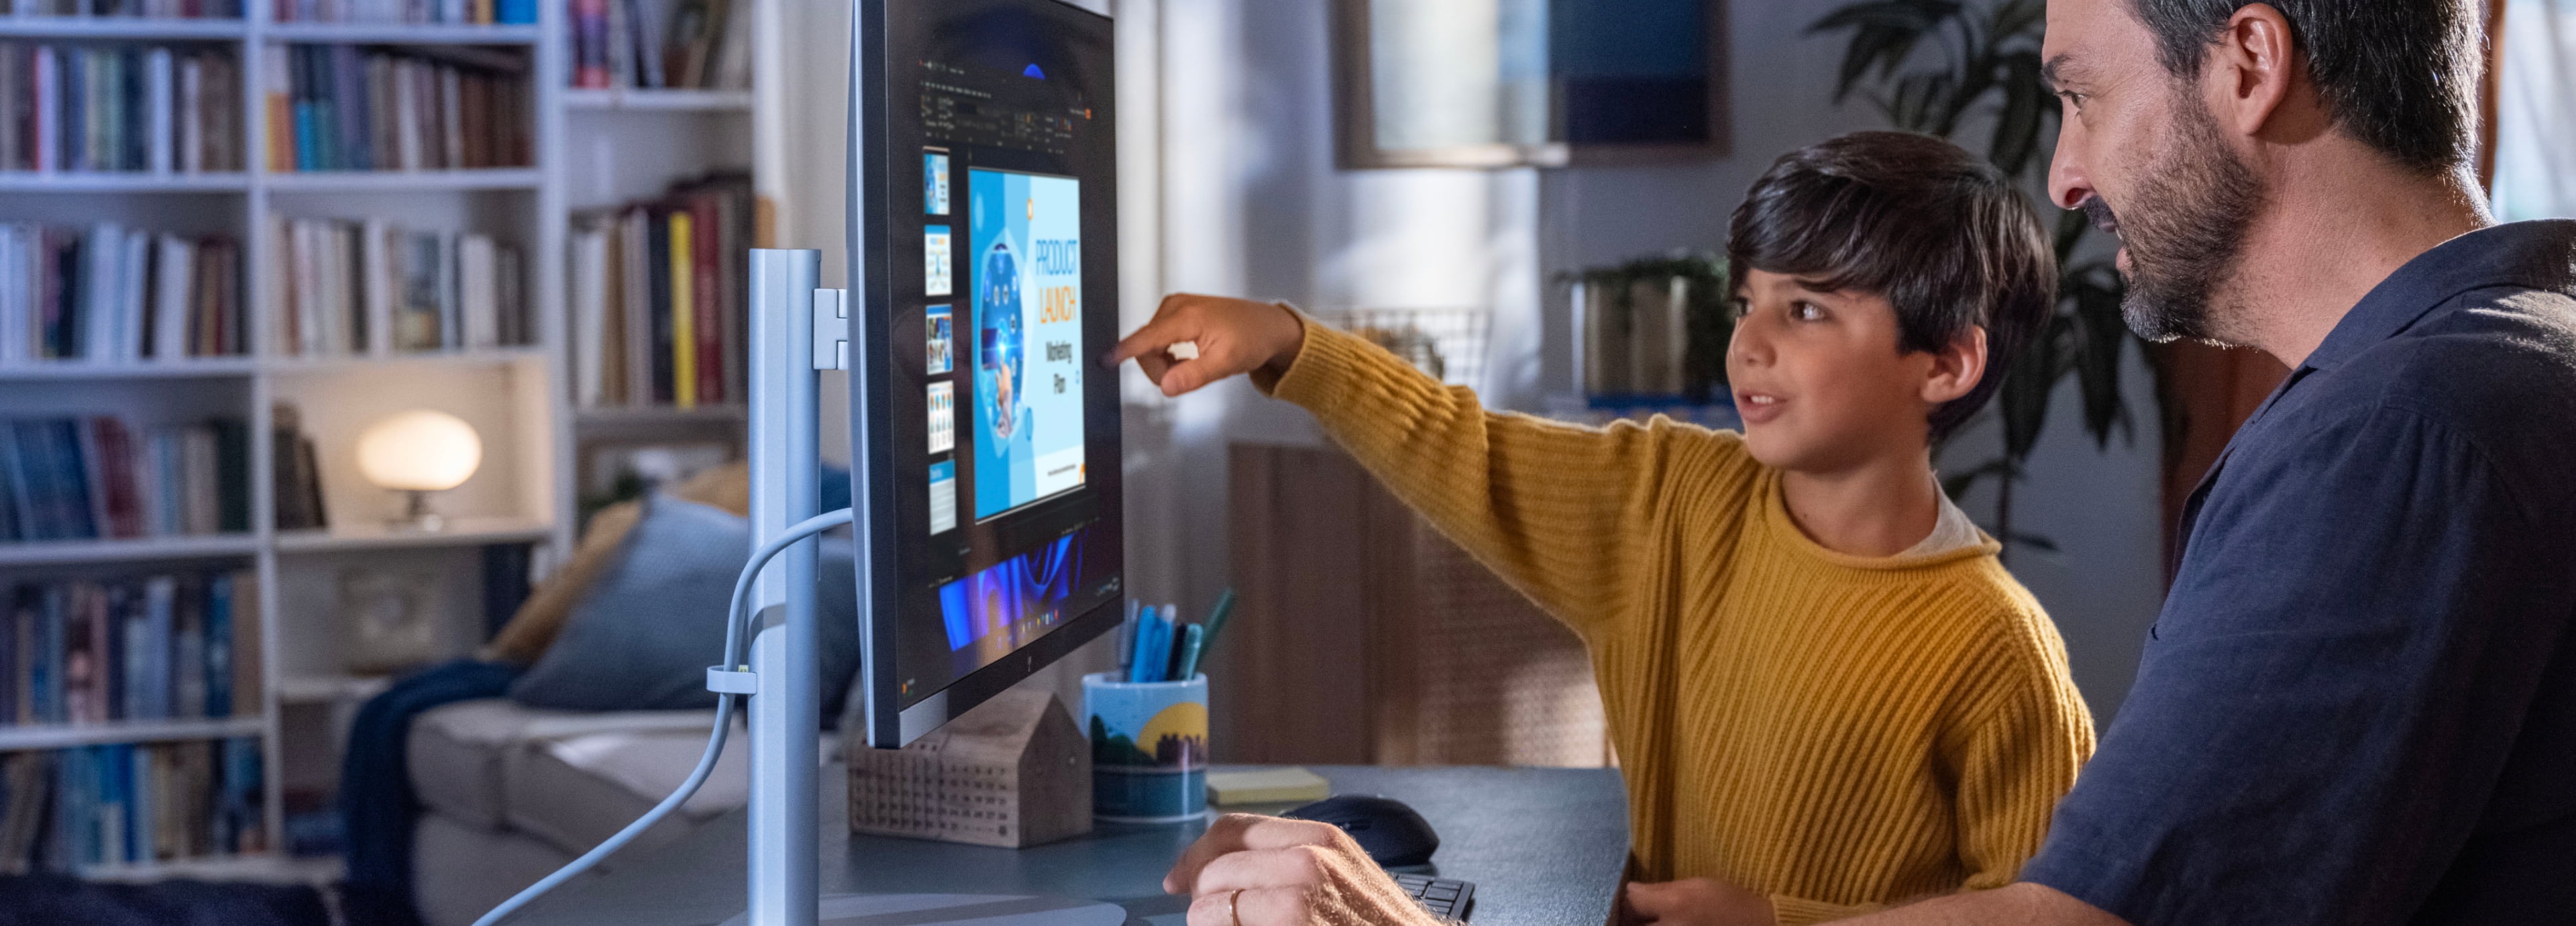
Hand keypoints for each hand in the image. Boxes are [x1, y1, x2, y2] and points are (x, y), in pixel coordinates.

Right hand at [1106, 294, 1306, 396]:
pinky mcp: (1176, 311)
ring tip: (1193, 365)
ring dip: (1165, 363)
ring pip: (1150, 344)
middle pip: (1146, 346)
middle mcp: (1177, 307)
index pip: (1147, 337)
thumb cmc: (1252, 340)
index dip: (1124, 351)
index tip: (1103, 360)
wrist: (1267, 325)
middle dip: (1160, 369)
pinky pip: (1157, 338)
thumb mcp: (1227, 364)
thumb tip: (1166, 387)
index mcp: (1188, 317)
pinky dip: (1167, 354)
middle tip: (1187, 377)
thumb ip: (1194, 376)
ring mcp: (1175, 307)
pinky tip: (1186, 357)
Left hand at [1164, 813, 1444, 925]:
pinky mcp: (1290, 923)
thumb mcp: (1341, 877)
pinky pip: (1219, 925)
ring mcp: (1297, 899)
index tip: (1178, 878)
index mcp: (1320, 839)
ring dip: (1215, 924)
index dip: (1196, 855)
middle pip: (1215, 869)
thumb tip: (1216, 871)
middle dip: (1206, 899)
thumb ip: (1287, 863)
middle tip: (1219, 920)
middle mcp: (1308, 861)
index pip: (1233, 830)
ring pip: (1208, 905)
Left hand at [1623, 878, 1774, 925]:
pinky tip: (1663, 925)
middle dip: (1630, 917)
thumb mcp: (1698, 886)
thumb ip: (1660, 889)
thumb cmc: (1731, 905)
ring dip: (1643, 925)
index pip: (1631, 902)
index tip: (1634, 896)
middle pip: (1630, 925)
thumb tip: (1631, 890)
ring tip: (1652, 921)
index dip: (1629, 897)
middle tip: (1638, 913)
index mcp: (1675, 906)